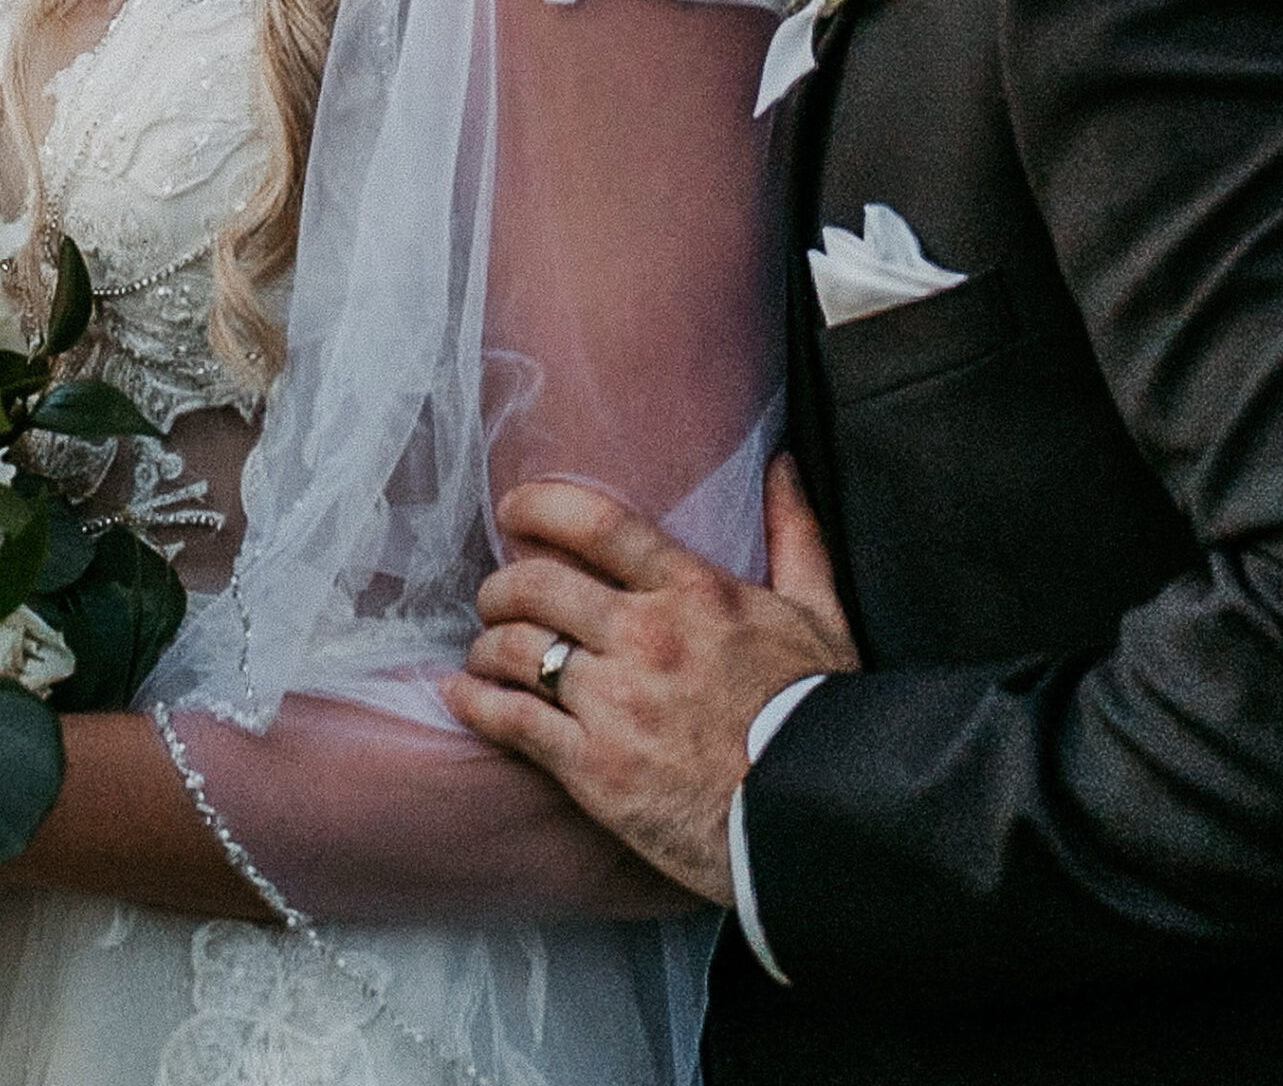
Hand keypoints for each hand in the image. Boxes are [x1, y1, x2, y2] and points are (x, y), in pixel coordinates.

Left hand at [445, 452, 857, 903]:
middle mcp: (646, 635)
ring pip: (517, 649)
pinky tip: (461, 694)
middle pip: (538, 585)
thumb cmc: (820, 714)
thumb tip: (784, 465)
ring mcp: (615, 702)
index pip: (597, 525)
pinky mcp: (594, 768)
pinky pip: (513, 721)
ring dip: (488, 644)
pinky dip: (476, 702)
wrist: (817, 816)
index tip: (514, 508)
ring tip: (485, 649)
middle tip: (496, 595)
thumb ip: (795, 533)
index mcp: (695, 591)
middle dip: (502, 585)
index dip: (541, 506)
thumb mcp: (821, 612)